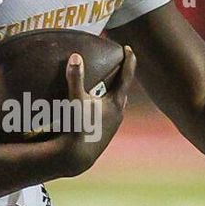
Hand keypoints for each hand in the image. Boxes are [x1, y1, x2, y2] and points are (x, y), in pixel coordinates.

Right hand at [58, 46, 135, 174]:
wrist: (77, 157)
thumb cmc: (78, 128)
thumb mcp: (75, 101)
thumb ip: (75, 78)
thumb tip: (75, 57)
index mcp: (115, 103)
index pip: (126, 76)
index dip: (128, 61)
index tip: (129, 49)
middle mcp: (118, 113)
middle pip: (123, 89)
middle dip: (121, 76)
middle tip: (120, 63)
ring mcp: (113, 124)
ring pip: (117, 103)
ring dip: (113, 92)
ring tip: (108, 84)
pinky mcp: (106, 133)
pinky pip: (109, 113)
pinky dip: (106, 104)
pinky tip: (98, 106)